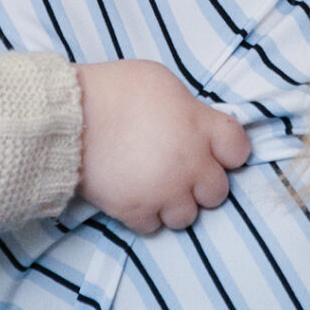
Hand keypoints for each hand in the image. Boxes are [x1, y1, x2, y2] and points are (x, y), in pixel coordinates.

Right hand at [74, 60, 250, 232]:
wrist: (71, 118)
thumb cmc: (115, 90)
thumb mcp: (161, 82)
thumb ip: (187, 108)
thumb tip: (192, 123)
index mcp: (200, 127)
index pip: (239, 149)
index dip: (228, 151)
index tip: (214, 150)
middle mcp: (190, 164)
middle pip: (217, 191)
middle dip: (201, 183)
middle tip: (180, 171)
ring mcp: (165, 192)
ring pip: (187, 216)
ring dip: (174, 204)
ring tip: (155, 187)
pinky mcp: (136, 211)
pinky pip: (153, 227)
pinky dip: (144, 215)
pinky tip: (133, 195)